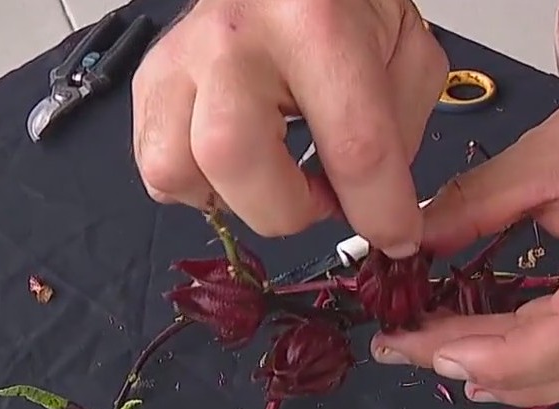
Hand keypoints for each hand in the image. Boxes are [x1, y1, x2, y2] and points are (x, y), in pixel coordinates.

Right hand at [131, 0, 447, 256]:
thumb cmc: (343, 5)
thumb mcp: (407, 50)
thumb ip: (403, 132)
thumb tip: (383, 211)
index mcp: (316, 24)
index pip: (353, 145)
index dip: (380, 211)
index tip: (397, 236)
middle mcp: (236, 38)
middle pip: (233, 157)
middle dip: (287, 209)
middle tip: (321, 197)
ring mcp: (181, 58)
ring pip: (176, 169)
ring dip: (236, 199)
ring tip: (276, 177)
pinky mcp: (151, 81)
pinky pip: (157, 169)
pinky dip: (201, 186)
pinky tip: (242, 165)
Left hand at [369, 70, 558, 406]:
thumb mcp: (542, 156)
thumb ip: (473, 205)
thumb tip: (415, 241)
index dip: (499, 358)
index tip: (434, 347)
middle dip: (481, 366)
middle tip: (408, 347)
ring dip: (504, 371)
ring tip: (435, 351)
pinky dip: (531, 356)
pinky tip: (487, 351)